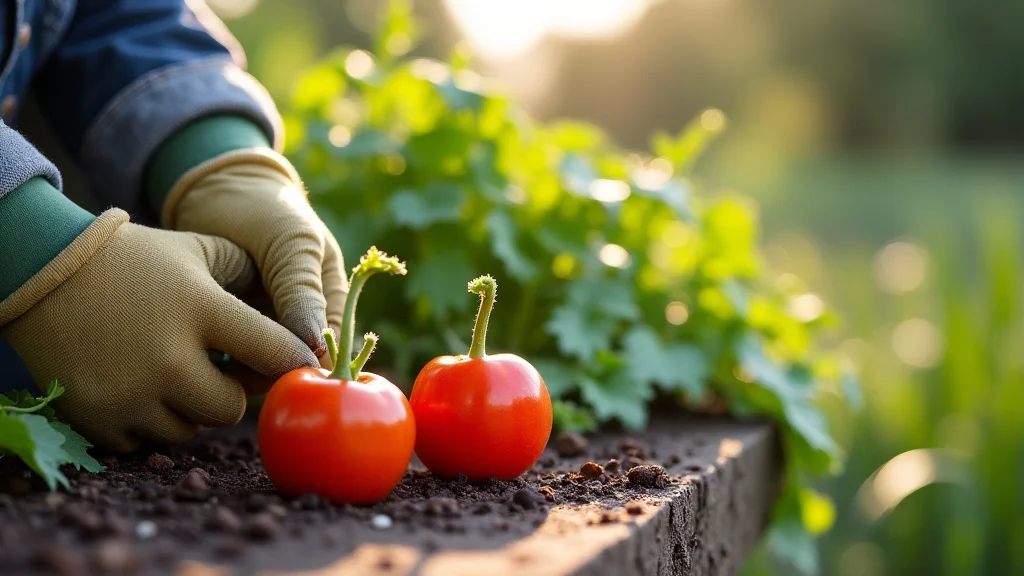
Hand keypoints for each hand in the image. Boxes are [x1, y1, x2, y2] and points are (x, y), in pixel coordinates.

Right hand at [0, 210, 317, 450]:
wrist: (43, 272)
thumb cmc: (136, 260)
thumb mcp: (200, 250)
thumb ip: (253, 276)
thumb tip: (301, 319)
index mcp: (201, 310)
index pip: (275, 353)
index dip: (293, 362)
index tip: (300, 365)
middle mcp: (168, 358)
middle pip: (233, 408)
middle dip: (231, 390)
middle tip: (214, 366)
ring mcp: (130, 394)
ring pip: (191, 429)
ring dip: (189, 407)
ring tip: (169, 368)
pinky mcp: (98, 418)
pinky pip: (147, 441)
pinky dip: (149, 419)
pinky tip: (137, 382)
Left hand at [163, 150, 346, 362]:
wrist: (215, 188)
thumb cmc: (265, 208)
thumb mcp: (291, 243)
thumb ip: (302, 291)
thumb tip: (315, 345)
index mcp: (330, 301)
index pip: (330, 349)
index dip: (309, 366)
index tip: (279, 372)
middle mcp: (300, 321)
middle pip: (293, 364)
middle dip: (270, 370)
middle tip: (237, 364)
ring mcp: (264, 327)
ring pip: (260, 366)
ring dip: (241, 367)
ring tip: (215, 354)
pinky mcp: (231, 330)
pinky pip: (230, 357)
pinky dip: (218, 358)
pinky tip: (200, 351)